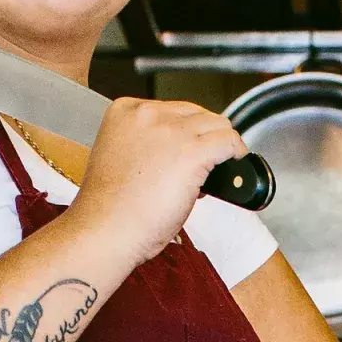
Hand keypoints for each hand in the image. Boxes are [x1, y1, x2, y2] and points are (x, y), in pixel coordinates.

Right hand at [67, 98, 248, 266]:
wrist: (105, 231)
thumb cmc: (108, 208)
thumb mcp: (120, 157)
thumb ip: (146, 143)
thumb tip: (179, 148)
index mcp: (125, 110)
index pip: (173, 109)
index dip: (185, 131)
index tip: (184, 148)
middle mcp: (148, 114)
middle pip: (197, 113)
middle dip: (203, 137)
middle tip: (202, 163)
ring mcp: (172, 131)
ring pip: (217, 124)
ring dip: (221, 144)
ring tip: (216, 165)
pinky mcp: (193, 152)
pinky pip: (229, 141)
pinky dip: (236, 151)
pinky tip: (235, 161)